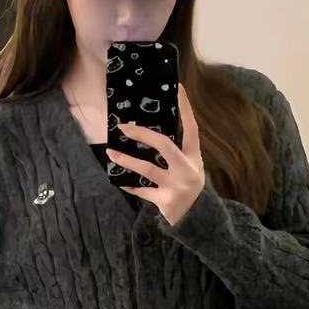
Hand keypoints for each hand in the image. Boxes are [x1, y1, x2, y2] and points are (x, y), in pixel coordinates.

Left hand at [107, 84, 204, 225]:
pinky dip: (130, 185)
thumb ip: (176, 152)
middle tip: (124, 127)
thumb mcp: (189, 167)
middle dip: (142, 134)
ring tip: (111, 154)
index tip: (178, 89)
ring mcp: (176, 186)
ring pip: (147, 168)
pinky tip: (118, 180)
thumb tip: (150, 132)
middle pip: (164, 145)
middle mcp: (186, 169)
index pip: (191, 128)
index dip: (185, 108)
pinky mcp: (165, 201)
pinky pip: (142, 191)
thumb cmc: (188, 186)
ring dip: (127, 160)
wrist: (197, 219)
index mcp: (194, 157)